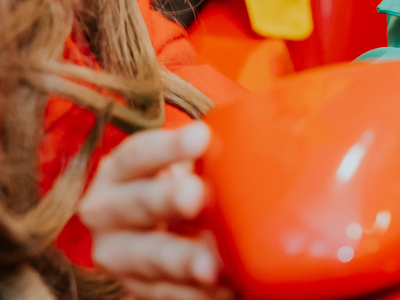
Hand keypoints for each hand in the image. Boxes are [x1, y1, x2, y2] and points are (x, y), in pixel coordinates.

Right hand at [79, 123, 232, 299]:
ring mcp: (121, 255)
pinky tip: (225, 289)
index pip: (139, 154)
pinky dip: (197, 294)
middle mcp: (109, 212)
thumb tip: (269, 140)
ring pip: (150, 258)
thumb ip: (210, 153)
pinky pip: (168, 294)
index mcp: (120, 172)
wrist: (150, 227)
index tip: (200, 136)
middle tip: (196, 196)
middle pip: (137, 204)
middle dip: (166, 200)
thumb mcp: (187, 161)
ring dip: (182, 261)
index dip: (167, 147)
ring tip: (213, 265)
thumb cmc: (182, 180)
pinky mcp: (140, 288)